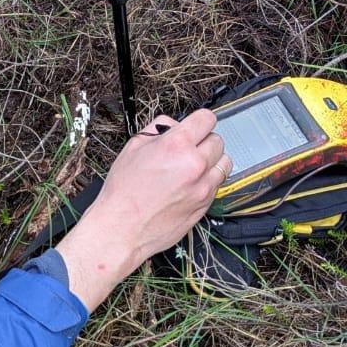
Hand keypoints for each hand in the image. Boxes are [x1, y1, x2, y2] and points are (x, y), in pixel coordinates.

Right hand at [54, 109, 228, 310]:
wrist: (122, 228)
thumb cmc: (123, 191)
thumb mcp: (133, 147)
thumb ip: (158, 129)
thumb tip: (172, 125)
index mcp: (176, 145)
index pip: (207, 119)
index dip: (199, 121)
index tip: (196, 125)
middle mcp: (194, 164)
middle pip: (218, 140)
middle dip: (204, 141)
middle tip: (189, 148)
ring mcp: (203, 187)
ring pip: (224, 162)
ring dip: (212, 161)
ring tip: (194, 166)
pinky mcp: (205, 205)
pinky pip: (217, 184)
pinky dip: (208, 181)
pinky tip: (190, 184)